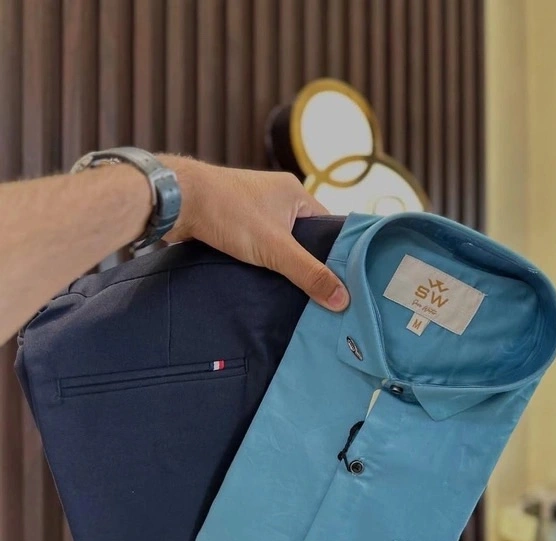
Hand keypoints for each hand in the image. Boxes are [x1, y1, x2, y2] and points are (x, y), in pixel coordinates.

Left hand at [162, 156, 348, 311]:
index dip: (337, 254)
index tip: (345, 282)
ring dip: (282, 266)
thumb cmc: (228, 213)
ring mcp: (254, 209)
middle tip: (321, 294)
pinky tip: (265, 283)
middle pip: (304, 238)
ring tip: (295, 294)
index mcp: (296, 193)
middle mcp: (277, 198)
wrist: (176, 202)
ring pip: (280, 244)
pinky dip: (262, 263)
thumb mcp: (276, 248)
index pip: (329, 227)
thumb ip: (308, 273)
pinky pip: (258, 246)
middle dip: (308, 264)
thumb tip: (343, 298)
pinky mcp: (234, 222)